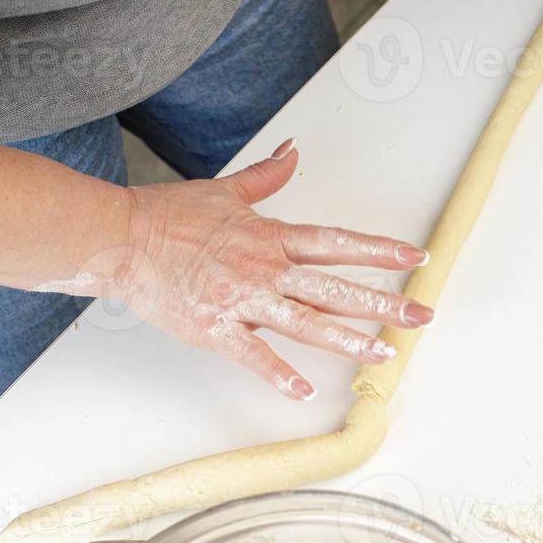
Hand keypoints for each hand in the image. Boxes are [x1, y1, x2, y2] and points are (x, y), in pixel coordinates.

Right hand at [110, 139, 433, 399]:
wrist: (121, 240)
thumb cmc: (168, 217)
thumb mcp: (226, 192)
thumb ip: (266, 176)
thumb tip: (291, 151)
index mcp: (271, 237)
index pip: (338, 243)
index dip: (380, 249)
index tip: (416, 256)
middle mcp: (265, 269)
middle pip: (335, 287)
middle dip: (383, 302)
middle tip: (421, 315)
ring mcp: (242, 300)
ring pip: (306, 323)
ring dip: (348, 341)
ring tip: (383, 354)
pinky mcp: (215, 329)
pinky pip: (253, 355)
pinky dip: (279, 374)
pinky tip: (304, 391)